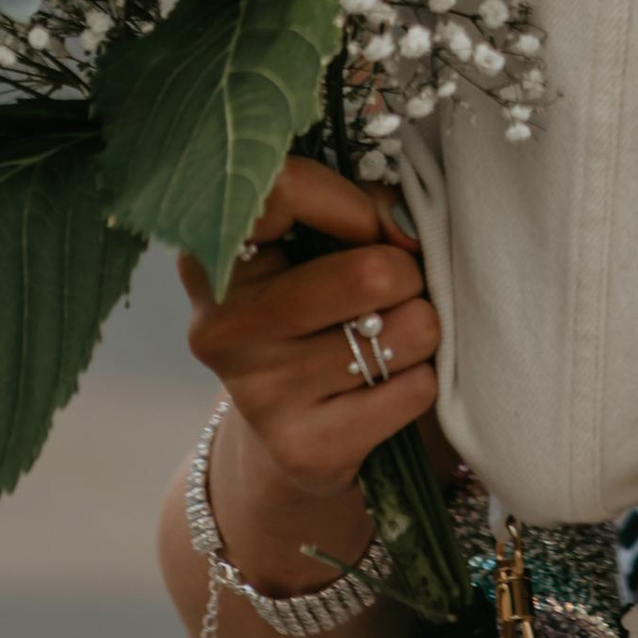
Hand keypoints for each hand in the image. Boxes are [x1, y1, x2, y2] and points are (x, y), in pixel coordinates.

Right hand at [181, 151, 440, 501]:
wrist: (289, 426)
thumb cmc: (316, 300)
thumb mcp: (316, 239)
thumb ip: (358, 203)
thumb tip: (405, 230)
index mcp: (216, 252)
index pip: (288, 189)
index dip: (354, 203)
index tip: (368, 227)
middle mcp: (222, 326)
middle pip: (369, 274)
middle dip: (406, 273)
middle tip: (393, 286)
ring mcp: (259, 394)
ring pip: (407, 330)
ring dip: (420, 326)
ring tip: (387, 333)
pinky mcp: (303, 448)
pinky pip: (415, 389)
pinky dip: (421, 379)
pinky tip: (385, 382)